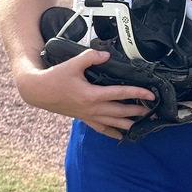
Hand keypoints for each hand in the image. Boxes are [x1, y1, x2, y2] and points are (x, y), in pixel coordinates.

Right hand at [15, 48, 155, 138]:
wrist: (38, 91)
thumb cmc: (55, 77)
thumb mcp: (72, 63)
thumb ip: (90, 57)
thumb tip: (106, 55)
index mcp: (91, 94)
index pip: (120, 94)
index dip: (137, 94)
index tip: (151, 95)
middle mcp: (92, 108)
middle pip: (120, 112)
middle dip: (138, 112)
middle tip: (153, 113)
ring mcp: (88, 115)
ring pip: (113, 123)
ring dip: (129, 125)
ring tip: (144, 126)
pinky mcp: (83, 118)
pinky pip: (101, 128)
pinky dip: (112, 133)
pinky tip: (121, 136)